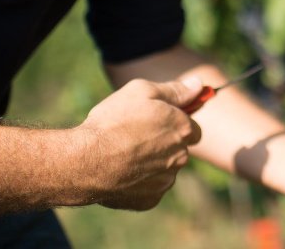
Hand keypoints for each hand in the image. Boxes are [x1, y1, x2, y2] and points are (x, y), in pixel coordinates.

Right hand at [75, 77, 202, 209]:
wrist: (86, 161)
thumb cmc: (113, 121)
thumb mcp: (142, 91)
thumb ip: (175, 90)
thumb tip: (199, 84)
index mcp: (183, 129)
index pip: (193, 128)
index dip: (175, 124)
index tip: (158, 122)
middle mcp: (181, 157)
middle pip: (179, 149)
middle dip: (163, 143)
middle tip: (136, 136)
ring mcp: (166, 180)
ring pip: (165, 169)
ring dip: (152, 162)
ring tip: (124, 153)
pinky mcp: (150, 199)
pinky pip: (150, 187)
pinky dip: (139, 181)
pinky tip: (121, 171)